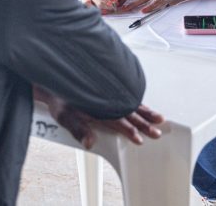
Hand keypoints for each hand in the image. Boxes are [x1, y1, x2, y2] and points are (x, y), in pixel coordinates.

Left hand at [34, 86, 163, 148]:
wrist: (56, 72)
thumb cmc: (60, 95)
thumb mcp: (64, 115)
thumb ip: (78, 129)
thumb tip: (90, 143)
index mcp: (98, 106)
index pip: (118, 121)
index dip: (130, 131)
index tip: (140, 139)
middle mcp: (107, 98)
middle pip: (130, 112)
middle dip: (144, 123)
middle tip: (157, 132)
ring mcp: (110, 92)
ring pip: (132, 102)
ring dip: (146, 111)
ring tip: (159, 118)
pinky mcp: (109, 86)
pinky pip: (128, 92)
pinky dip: (139, 100)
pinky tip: (145, 105)